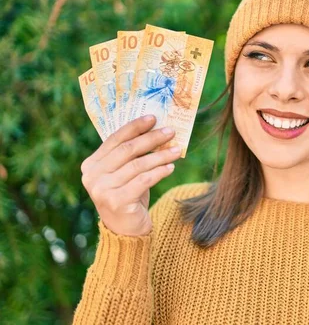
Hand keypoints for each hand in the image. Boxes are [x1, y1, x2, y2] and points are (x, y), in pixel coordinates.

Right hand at [80, 115, 179, 235]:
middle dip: (151, 138)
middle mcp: (92, 176)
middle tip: (170, 131)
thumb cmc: (129, 196)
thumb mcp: (126, 173)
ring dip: (161, 155)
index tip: (153, 117)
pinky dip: (159, 172)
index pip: (114, 139)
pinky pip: (143, 181)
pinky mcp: (116, 202)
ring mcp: (102, 190)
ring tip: (177, 150)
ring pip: (138, 165)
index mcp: (91, 164)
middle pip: (127, 150)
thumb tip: (156, 129)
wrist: (126, 231)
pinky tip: (171, 167)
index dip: (135, 127)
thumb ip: (131, 155)